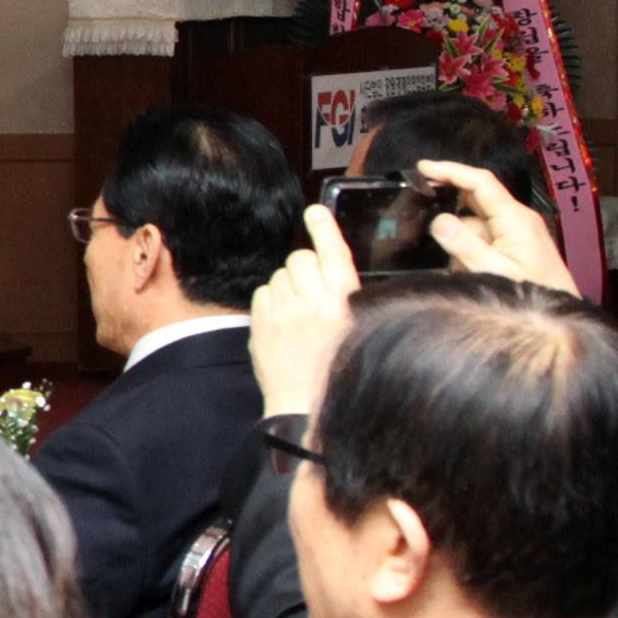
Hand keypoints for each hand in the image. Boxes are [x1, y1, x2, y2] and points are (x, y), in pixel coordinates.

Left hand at [250, 209, 362, 420]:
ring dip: (288, 285)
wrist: (305, 406)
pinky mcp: (261, 322)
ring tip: (299, 312)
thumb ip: (345, 298)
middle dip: (305, 266)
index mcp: (345, 302)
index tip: (315, 211)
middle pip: (300, 258)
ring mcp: (283, 311)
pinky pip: (263, 293)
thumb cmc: (338, 370)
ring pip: (280, 274)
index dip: (324, 228)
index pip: (333, 252)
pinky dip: (271, 300)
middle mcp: (313, 301)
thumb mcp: (357, 329)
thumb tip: (329, 271)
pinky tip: (283, 320)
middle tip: (311, 288)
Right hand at [417, 161, 577, 293]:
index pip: (481, 182)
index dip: (451, 171)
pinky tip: (464, 267)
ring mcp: (517, 230)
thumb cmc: (533, 291)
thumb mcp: (494, 271)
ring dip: (460, 234)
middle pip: (477, 197)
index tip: (423, 167)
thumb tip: (438, 220)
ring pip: (477, 219)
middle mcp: (517, 217)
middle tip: (418, 206)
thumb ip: (465, 245)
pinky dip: (470, 246)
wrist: (562, 312)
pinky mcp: (516, 243)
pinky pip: (485, 235)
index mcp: (514, 217)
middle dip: (449, 201)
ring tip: (452, 261)